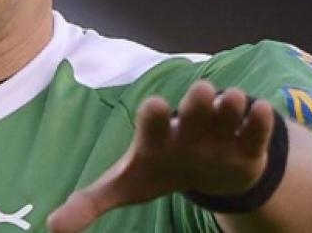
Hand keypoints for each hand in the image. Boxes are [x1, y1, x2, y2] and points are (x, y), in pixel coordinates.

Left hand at [47, 80, 275, 232]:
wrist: (204, 171)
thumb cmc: (159, 171)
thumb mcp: (127, 187)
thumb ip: (90, 201)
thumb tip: (52, 226)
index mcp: (157, 136)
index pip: (152, 122)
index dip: (154, 116)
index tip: (154, 107)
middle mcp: (189, 128)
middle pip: (194, 108)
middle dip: (197, 101)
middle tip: (201, 93)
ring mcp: (219, 134)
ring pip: (227, 110)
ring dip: (230, 105)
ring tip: (231, 101)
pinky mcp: (248, 145)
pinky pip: (256, 128)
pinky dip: (258, 121)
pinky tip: (259, 111)